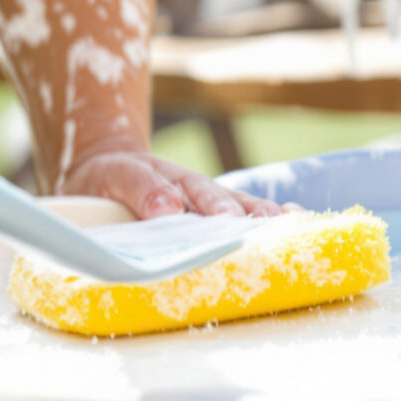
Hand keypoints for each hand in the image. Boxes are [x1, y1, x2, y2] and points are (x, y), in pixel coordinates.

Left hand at [59, 147, 287, 218]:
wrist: (106, 175)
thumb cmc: (110, 179)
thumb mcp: (116, 175)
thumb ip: (141, 189)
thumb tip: (170, 207)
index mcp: (175, 182)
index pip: (197, 195)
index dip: (213, 207)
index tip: (229, 218)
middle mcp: (199, 192)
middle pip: (228, 203)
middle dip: (248, 215)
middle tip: (269, 225)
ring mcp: (209, 206)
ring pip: (242, 209)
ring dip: (264, 219)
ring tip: (292, 223)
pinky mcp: (213, 220)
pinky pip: (243, 218)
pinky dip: (268, 220)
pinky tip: (295, 219)